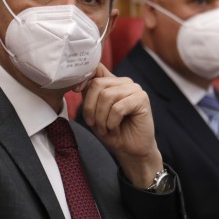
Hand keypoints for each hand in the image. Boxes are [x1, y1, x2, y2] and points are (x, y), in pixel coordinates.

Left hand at [81, 63, 162, 186]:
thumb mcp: (94, 112)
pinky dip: (111, 121)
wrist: (130, 150)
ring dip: (101, 117)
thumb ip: (89, 94)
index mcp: (112, 82)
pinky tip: (114, 128)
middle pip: (98, 84)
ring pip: (107, 96)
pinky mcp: (142, 99)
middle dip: (90, 107)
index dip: (83, 77)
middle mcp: (124, 82)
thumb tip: (78, 83)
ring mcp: (135, 89)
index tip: (75, 90)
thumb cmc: (112, 132)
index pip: (96, 67)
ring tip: (104, 128)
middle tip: (93, 124)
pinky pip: (118, 107)